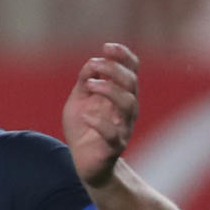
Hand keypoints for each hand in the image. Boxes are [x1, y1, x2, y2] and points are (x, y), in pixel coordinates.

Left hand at [62, 42, 138, 188]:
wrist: (84, 163)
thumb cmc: (84, 129)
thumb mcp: (78, 101)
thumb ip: (84, 82)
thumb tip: (92, 61)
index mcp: (120, 95)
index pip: (131, 70)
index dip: (124, 56)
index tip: (107, 47)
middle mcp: (126, 109)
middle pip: (131, 83)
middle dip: (115, 69)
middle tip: (96, 65)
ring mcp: (123, 128)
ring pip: (129, 104)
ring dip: (110, 90)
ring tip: (90, 85)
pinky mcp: (114, 147)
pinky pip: (113, 134)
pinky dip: (99, 123)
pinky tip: (86, 115)